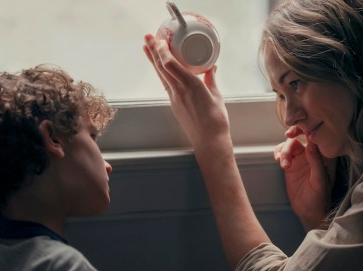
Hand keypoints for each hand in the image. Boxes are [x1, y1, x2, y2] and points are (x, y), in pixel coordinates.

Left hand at [143, 34, 229, 150]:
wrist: (209, 140)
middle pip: (162, 68)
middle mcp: (180, 91)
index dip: (163, 51)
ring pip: (161, 75)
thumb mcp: (216, 95)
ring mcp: (175, 98)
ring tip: (146, 48)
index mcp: (192, 86)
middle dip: (154, 51)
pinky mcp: (175, 105)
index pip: (171, 65)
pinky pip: (166, 84)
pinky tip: (160, 67)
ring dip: (154, 61)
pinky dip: (162, 73)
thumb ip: (211, 79)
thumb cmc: (216, 120)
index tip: (160, 40)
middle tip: (147, 38)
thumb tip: (211, 67)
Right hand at [274, 126, 335, 230]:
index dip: (308, 129)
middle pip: (301, 137)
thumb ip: (316, 161)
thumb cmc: (319, 199)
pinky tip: (278, 161)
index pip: (317, 137)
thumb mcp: (319, 181)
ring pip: (290, 144)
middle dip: (293, 137)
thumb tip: (311, 142)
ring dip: (284, 151)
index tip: (299, 132)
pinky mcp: (291, 164)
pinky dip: (278, 153)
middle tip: (287, 139)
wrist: (308, 212)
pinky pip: (283, 152)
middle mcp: (313, 154)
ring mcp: (301, 159)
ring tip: (283, 164)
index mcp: (324, 156)